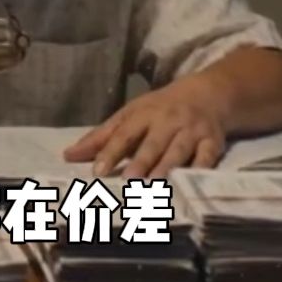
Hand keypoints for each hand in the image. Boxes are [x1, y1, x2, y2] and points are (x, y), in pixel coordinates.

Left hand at [63, 77, 227, 177]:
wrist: (207, 94)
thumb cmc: (160, 109)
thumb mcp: (129, 115)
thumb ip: (101, 137)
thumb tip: (68, 156)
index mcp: (144, 114)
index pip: (124, 134)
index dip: (110, 152)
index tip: (97, 172)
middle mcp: (168, 122)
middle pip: (153, 143)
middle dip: (141, 162)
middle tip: (129, 181)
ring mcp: (192, 132)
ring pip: (179, 151)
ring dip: (167, 168)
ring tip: (155, 187)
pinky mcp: (213, 142)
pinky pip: (207, 157)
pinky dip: (200, 169)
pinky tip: (190, 183)